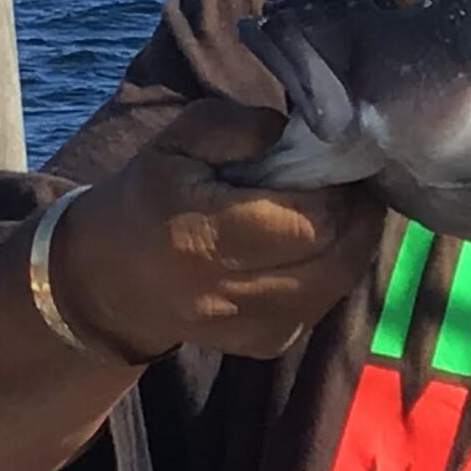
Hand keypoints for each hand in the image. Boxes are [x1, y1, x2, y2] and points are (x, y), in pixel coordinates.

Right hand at [60, 98, 383, 361]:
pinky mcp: (269, 344)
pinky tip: (315, 242)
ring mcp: (254, 327)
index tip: (336, 157)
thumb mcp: (176, 142)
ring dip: (352, 240)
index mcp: (203, 236)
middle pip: (336, 255)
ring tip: (340, 206)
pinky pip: (325, 301)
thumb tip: (299, 132)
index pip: (308, 219)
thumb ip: (236, 126)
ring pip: (339, 281)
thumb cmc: (149, 198)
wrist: (112, 281)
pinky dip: (334, 268)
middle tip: (351, 180)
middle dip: (357, 212)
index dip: (336, 187)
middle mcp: (231, 292)